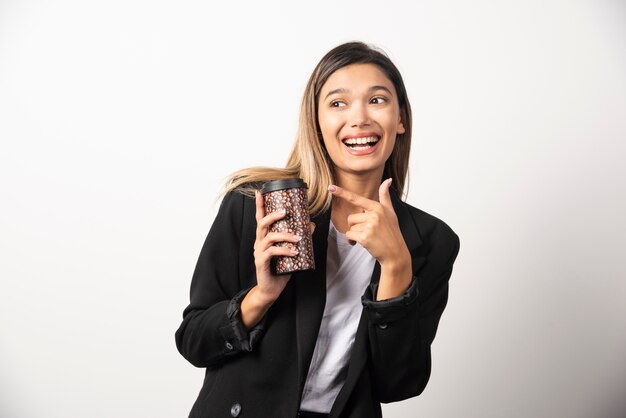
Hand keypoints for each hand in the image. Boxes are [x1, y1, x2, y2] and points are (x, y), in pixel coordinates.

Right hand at [252, 190, 300, 303]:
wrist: (271, 289)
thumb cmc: (280, 268)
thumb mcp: (290, 251)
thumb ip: (299, 237)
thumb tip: (311, 223)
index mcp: (264, 237)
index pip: (260, 218)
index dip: (259, 205)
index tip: (260, 191)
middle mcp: (259, 242)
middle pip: (262, 223)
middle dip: (273, 215)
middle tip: (285, 212)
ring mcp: (259, 252)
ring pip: (269, 237)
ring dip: (285, 235)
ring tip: (298, 237)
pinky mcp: (261, 262)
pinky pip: (272, 252)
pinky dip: (284, 250)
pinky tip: (295, 251)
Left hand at [329, 179, 411, 299]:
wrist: (395, 252)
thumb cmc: (392, 232)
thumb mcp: (391, 212)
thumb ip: (385, 196)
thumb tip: (387, 180)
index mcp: (378, 207)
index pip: (356, 199)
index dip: (342, 193)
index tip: (330, 187)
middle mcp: (374, 215)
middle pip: (351, 218)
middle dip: (355, 226)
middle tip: (368, 232)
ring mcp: (370, 226)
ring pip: (350, 227)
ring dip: (355, 234)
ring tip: (367, 237)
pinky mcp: (365, 237)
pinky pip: (349, 235)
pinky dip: (352, 240)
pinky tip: (362, 242)